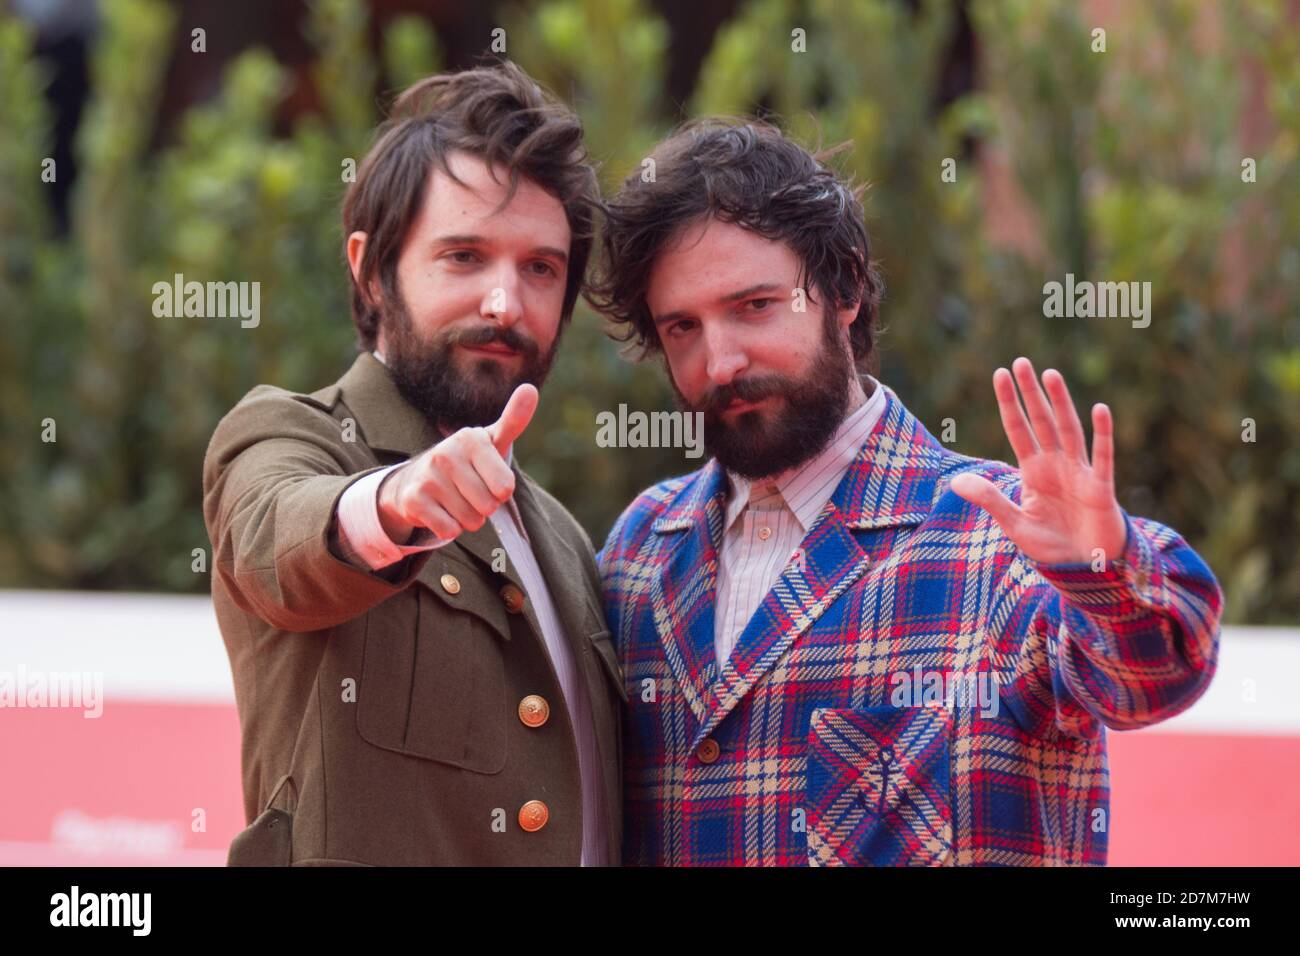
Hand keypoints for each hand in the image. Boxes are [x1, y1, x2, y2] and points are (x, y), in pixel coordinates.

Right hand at [376, 384, 538, 542]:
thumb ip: (514, 420)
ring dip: (468, 518)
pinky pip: (450, 530)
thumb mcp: (492, 441)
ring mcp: (427, 476)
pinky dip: (450, 528)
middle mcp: (446, 454)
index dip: (501, 491)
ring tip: (455, 500)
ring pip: (470, 521)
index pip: (505, 487)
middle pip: (489, 506)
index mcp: (471, 439)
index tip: (488, 477)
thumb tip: (530, 389)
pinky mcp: (413, 500)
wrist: (417, 479)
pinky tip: (440, 510)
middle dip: (485, 507)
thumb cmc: (468, 461)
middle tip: (470, 491)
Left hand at [949, 357, 1126, 565]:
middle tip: (1021, 361)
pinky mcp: (1100, 488)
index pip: (1017, 428)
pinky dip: (1102, 435)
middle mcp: (1056, 465)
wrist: (1086, 570)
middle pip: (1041, 421)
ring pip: (1068, 430)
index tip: (1000, 374)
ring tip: (1050, 375)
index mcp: (1034, 471)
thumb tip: (955, 481)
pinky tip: (1099, 409)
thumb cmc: (1052, 546)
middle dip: (1031, 393)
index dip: (1009, 403)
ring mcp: (1080, 473)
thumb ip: (990, 499)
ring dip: (1059, 403)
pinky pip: (1102, 457)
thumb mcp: (1015, 522)